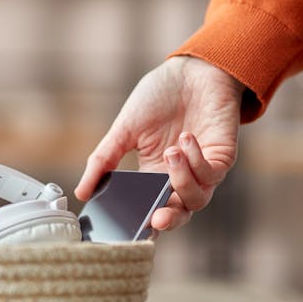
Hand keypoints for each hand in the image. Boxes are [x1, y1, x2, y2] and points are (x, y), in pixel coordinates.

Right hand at [75, 56, 245, 230]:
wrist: (191, 70)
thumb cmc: (159, 97)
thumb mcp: (124, 129)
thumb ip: (104, 159)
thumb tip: (80, 190)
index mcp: (154, 175)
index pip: (151, 210)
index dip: (145, 226)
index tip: (133, 231)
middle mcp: (179, 178)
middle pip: (178, 214)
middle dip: (169, 220)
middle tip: (157, 218)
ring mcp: (203, 169)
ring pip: (197, 199)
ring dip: (181, 180)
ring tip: (171, 151)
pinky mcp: (222, 157)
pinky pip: (212, 174)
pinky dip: (197, 161)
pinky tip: (186, 138)